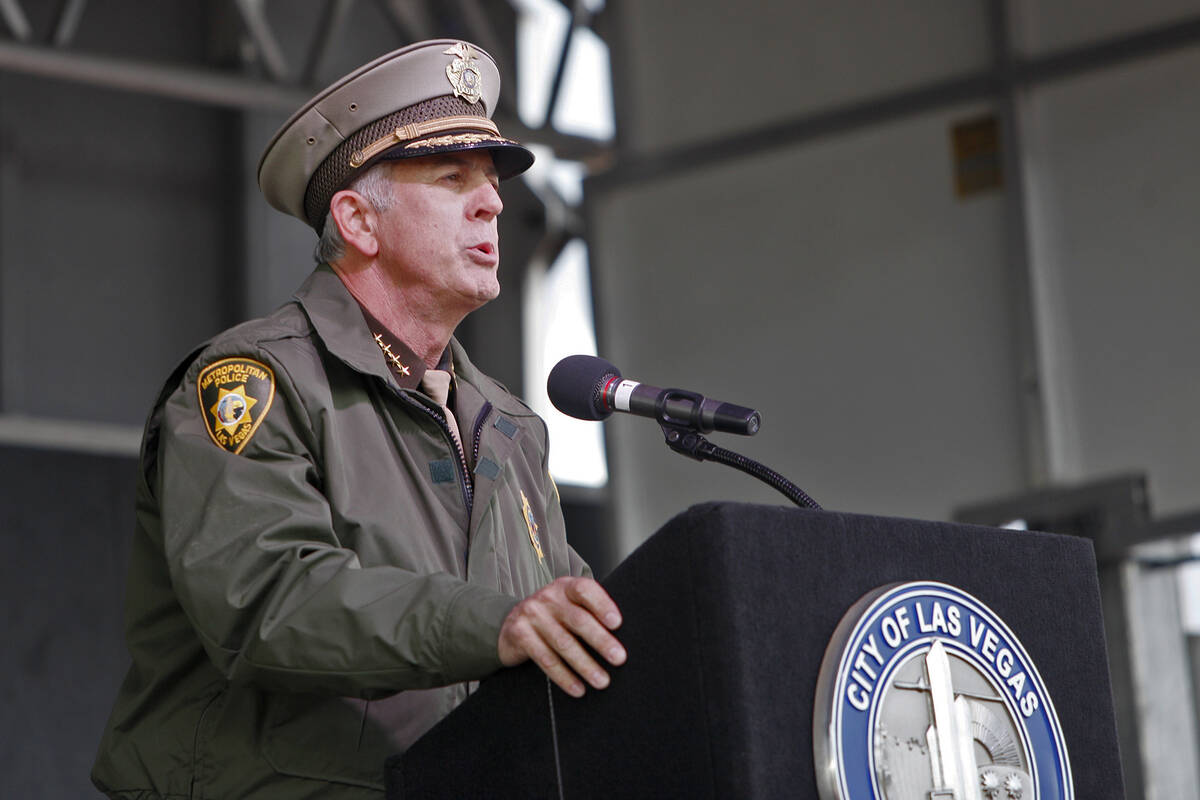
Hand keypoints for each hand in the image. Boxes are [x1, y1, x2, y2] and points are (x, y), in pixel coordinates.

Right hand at [497, 576, 625, 697]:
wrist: (511, 624)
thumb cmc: (552, 617)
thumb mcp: (568, 605)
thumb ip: (588, 612)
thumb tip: (621, 637)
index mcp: (565, 587)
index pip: (585, 590)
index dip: (602, 605)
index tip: (617, 623)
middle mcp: (548, 597)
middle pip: (578, 620)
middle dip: (601, 641)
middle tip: (619, 658)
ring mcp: (532, 615)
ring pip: (563, 643)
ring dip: (585, 665)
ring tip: (602, 681)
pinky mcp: (520, 634)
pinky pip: (546, 659)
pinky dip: (564, 677)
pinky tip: (578, 688)